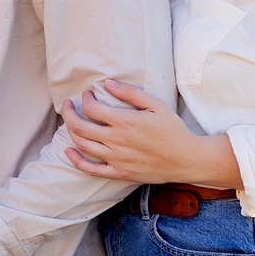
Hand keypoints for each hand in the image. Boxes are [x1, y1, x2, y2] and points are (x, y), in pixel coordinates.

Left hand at [61, 80, 239, 187]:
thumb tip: (107, 83)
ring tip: (70, 122)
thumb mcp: (156, 105)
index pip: (91, 108)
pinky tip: (68, 151)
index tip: (88, 94)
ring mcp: (116, 158)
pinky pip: (91, 169)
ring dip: (70, 132)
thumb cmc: (173, 129)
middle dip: (69, 113)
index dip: (85, 98)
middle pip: (79, 127)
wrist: (187, 159)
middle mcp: (116, 140)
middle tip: (67, 106)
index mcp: (124, 121)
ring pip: (82, 145)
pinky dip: (76, 160)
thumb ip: (130, 93)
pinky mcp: (119, 172)